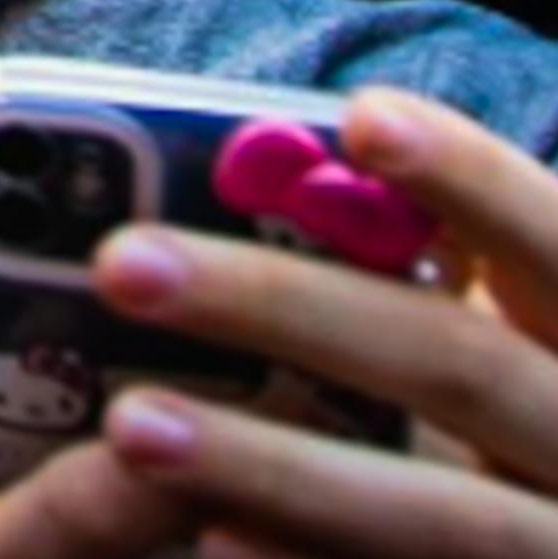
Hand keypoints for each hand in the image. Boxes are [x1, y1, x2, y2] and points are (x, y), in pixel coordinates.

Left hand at [90, 89, 557, 554]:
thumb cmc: (513, 410)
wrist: (554, 540)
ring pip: (443, 515)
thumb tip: (252, 167)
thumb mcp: (511, 337)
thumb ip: (416, 273)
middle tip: (121, 263)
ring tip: (132, 426)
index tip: (361, 119)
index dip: (469, 178)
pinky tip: (215, 541)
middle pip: (456, 364)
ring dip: (278, 466)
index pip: (551, 236)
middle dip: (287, 308)